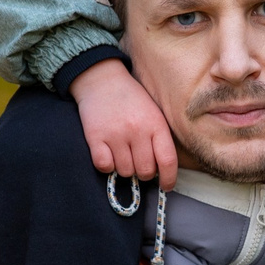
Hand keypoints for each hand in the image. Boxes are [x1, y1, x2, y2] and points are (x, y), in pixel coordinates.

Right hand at [69, 60, 176, 188]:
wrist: (102, 79)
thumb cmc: (132, 99)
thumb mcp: (154, 112)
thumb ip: (159, 138)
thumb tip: (163, 170)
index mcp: (156, 124)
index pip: (168, 161)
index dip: (169, 179)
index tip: (166, 185)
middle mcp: (137, 130)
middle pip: (145, 171)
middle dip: (144, 172)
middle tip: (138, 162)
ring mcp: (115, 134)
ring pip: (125, 171)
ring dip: (124, 168)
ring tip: (122, 153)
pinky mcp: (95, 136)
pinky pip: (104, 166)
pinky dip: (107, 165)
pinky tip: (108, 154)